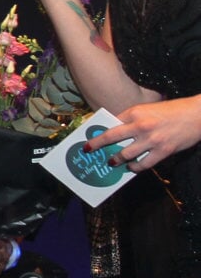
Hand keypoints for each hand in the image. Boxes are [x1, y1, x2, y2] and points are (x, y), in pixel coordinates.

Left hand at [86, 96, 200, 171]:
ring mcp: (152, 139)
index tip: (87, 135)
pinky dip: (136, 167)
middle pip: (112, 137)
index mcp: (136, 112)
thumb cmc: (173, 111)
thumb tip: (117, 133)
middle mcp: (141, 125)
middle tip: (88, 150)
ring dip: (116, 159)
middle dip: (97, 145)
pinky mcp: (163, 151)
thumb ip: (133, 119)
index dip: (98, 130)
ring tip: (112, 162)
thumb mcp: (149, 109)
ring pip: (126, 153)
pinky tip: (131, 168)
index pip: (111, 122)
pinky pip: (144, 164)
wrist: (198, 114)